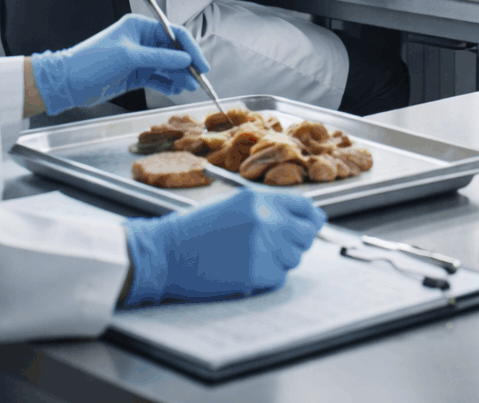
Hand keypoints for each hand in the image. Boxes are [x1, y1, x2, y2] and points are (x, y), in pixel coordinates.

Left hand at [29, 14, 205, 115]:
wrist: (67, 83)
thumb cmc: (92, 62)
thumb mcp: (129, 57)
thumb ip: (160, 58)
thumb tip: (186, 60)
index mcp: (139, 26)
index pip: (174, 33)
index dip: (190, 48)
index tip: (201, 64)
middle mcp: (141, 40)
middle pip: (173, 50)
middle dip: (186, 64)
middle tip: (199, 79)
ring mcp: (139, 58)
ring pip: (167, 66)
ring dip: (179, 75)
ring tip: (188, 87)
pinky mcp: (135, 75)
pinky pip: (158, 78)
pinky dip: (168, 84)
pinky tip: (176, 90)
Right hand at [121, 189, 325, 304]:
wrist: (164, 254)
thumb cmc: (193, 232)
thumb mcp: (232, 207)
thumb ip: (266, 211)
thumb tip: (299, 221)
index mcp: (259, 200)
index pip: (305, 208)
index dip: (312, 219)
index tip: (313, 225)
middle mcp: (265, 220)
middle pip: (305, 235)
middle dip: (294, 242)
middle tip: (273, 248)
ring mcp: (262, 247)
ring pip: (293, 258)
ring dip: (279, 261)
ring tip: (249, 258)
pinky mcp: (255, 274)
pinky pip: (278, 278)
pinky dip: (266, 279)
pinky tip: (242, 271)